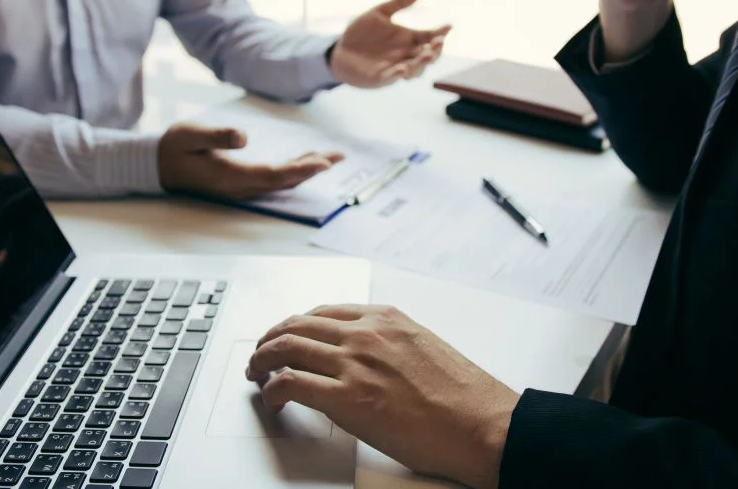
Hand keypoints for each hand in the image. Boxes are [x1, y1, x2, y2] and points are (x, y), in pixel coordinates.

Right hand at [158, 124, 343, 199]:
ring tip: (330, 158)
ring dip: (306, 171)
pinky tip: (306, 162)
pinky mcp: (242, 184)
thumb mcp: (190, 134)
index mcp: (230, 176)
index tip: (323, 163)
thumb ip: (216, 135)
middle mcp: (240, 187)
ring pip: (281, 183)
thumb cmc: (174, 148)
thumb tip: (243, 137)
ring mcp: (241, 188)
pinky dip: (294, 172)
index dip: (300, 169)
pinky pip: (274, 181)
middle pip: (284, 181)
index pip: (273, 174)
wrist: (158, 166)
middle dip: (312, 170)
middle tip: (338, 157)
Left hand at [247, 305, 519, 488]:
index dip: (295, 325)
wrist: (482, 424)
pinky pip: (290, 384)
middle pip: (297, 325)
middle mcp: (366, 333)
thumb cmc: (463, 396)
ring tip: (256, 374)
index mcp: (385, 318)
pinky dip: (271, 389)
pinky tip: (271, 398)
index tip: (286, 336)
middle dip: (270, 340)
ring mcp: (354, 363)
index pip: (322, 312)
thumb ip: (389, 345)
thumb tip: (363, 359)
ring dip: (262, 361)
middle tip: (260, 355)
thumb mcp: (423, 347)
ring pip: (286, 348)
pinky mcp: (347, 397)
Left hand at [330, 0, 451, 87]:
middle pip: (428, 55)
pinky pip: (392, 77)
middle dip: (436, 50)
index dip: (441, 33)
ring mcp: (395, 67)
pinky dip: (398, 74)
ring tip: (426, 55)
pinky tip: (402, 69)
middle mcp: (406, 54)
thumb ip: (400, 2)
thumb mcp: (380, 13)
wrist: (340, 49)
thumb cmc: (362, 32)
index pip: (430, 37)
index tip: (449, 26)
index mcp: (410, 39)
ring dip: (422, 63)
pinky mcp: (380, 77)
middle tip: (438, 42)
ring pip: (415, 69)